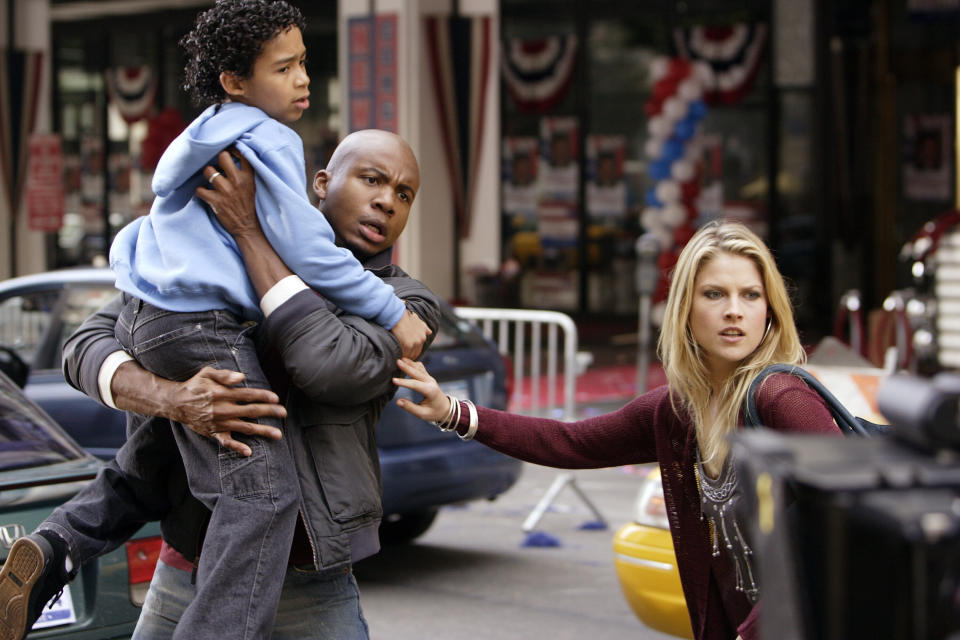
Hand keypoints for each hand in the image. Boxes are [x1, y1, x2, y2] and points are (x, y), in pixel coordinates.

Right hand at [166, 366, 286, 455]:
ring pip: (245, 428)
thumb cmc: (195, 385)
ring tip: (278, 434)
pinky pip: (227, 442)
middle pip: (251, 411)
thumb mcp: (207, 373)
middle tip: (284, 413)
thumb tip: (242, 376)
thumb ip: (225, 375)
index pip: (247, 395)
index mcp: (222, 394)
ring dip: (262, 431)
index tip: (276, 398)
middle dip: (269, 412)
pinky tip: (249, 451)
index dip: (262, 396)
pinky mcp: (214, 433)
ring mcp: (219, 423)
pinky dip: (237, 447)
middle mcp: (223, 410)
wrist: (176, 403)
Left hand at [194, 148, 259, 238]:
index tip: (229, 152)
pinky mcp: (216, 201)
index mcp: (249, 177)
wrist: (249, 228)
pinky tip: (206, 193)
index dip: (233, 149)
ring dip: (208, 175)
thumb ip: (245, 174)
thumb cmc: (250, 206)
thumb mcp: (253, 187)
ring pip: (208, 171)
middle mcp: (237, 181)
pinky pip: (199, 189)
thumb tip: (232, 159)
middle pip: (222, 157)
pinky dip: (200, 191)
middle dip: (218, 159)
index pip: (241, 153)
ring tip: (211, 180)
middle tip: (217, 166)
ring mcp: (226, 191)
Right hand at [390, 310, 431, 359]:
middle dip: (408, 356)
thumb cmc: (406, 317)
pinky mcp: (407, 345)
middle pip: (414, 354)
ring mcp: (414, 343)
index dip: (411, 352)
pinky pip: (403, 354)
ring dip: (404, 357)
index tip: (406, 353)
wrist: (397, 315)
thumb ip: (424, 328)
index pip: (418, 350)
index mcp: (423, 336)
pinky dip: (400, 355)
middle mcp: (420, 340)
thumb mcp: (418, 321)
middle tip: (401, 357)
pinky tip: (395, 355)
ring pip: (409, 355)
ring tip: (398, 357)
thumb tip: (430, 332)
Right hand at [393, 358, 448, 422]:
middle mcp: (431, 382)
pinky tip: (406, 361)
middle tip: (397, 361)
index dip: (404, 382)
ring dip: (409, 363)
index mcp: (430, 391)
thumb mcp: (422, 414)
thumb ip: (410, 407)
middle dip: (406, 367)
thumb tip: (397, 401)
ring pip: (419, 368)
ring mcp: (430, 378)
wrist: (445, 408)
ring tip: (400, 358)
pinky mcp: (428, 377)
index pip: (415, 385)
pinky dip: (413, 364)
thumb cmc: (434, 412)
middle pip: (417, 373)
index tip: (393, 380)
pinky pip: (420, 368)